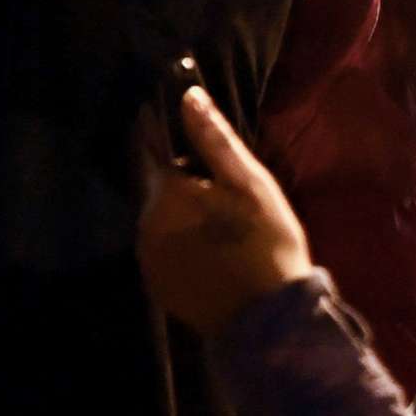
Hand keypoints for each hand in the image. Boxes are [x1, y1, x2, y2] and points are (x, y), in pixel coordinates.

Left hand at [137, 87, 314, 338]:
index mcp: (166, 193)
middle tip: (223, 196)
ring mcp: (147, 258)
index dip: (170, 143)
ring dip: (180, 215)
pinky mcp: (156, 284)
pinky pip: (162, 250)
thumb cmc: (267, 243)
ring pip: (159, 219)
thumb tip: (187, 95)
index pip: (151, 151)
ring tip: (220, 226)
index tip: (193, 149)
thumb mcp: (249, 183)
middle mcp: (145, 223)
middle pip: (157, 188)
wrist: (270, 319)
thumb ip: (214, 139)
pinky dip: (180, 245)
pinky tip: (211, 253)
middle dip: (182, 184)